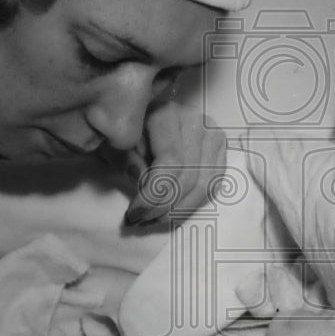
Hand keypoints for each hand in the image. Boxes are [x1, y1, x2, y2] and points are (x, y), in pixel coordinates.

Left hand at [122, 102, 226, 225]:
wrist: (143, 118)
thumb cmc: (127, 133)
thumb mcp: (115, 144)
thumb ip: (125, 161)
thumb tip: (142, 181)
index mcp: (167, 115)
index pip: (169, 164)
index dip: (153, 196)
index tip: (134, 214)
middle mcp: (196, 121)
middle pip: (188, 177)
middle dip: (163, 207)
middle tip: (142, 221)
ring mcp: (212, 134)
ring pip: (204, 184)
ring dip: (179, 210)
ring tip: (154, 220)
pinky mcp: (219, 148)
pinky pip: (213, 183)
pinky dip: (193, 203)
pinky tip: (172, 211)